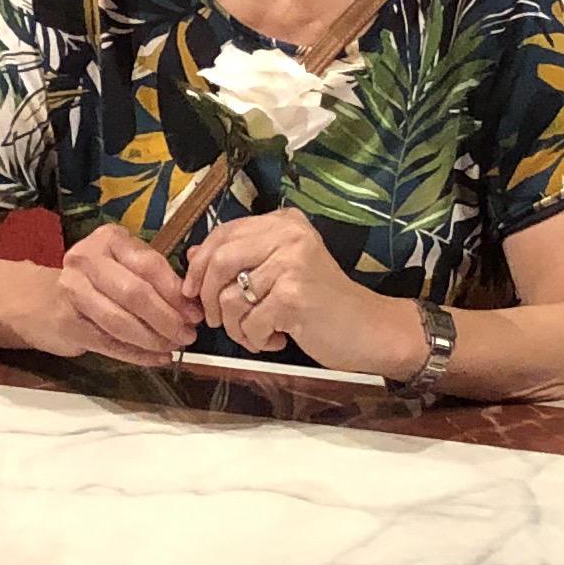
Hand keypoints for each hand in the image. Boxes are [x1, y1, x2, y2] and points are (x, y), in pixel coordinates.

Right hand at [32, 224, 199, 366]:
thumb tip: (194, 302)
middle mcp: (86, 260)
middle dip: (166, 318)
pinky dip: (137, 354)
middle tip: (188, 335)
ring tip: (173, 346)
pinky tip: (157, 359)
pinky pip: (108, 343)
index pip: (149, 266)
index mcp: (109, 240)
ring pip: (120, 322)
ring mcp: (71, 291)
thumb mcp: (126, 266)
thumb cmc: (98, 281)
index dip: (175, 293)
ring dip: (152, 339)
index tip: (196, 313)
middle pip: (134, 293)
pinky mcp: (66, 323)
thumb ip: (160, 277)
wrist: (44, 300)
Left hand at [188, 212, 421, 376]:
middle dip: (207, 297)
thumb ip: (241, 259)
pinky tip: (278, 340)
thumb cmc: (323, 304)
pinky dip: (256, 340)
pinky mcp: (293, 297)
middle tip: (217, 321)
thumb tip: (192, 255)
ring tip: (258, 334)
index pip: (223, 234)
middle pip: (219, 261)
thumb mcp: (281, 271)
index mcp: (285, 223)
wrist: (371, 330)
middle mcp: (289, 236)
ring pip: (229, 298)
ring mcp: (292, 265)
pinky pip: (248, 323)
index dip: (200, 264)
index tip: (192, 291)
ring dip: (236, 327)